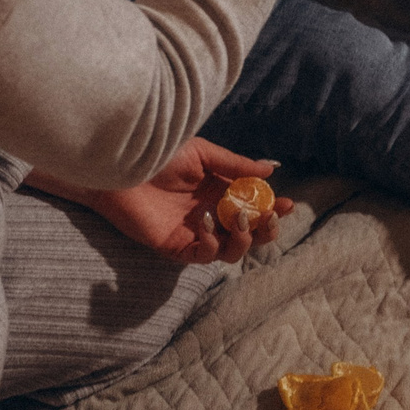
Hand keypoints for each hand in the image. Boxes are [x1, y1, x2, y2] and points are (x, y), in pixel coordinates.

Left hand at [32, 139, 293, 264]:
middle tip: (268, 217)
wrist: (122, 165)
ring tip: (239, 220)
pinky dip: (209, 245)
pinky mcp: (174, 245)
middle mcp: (211, 215)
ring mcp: (194, 232)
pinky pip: (201, 256)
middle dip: (265, 229)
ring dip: (242, 240)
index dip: (272, 208)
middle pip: (248, 234)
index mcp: (220, 192)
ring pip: (230, 251)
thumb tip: (270, 170)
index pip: (253, 206)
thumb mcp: (202, 153)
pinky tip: (205, 224)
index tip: (287, 203)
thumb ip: (234, 164)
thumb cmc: (159, 153)